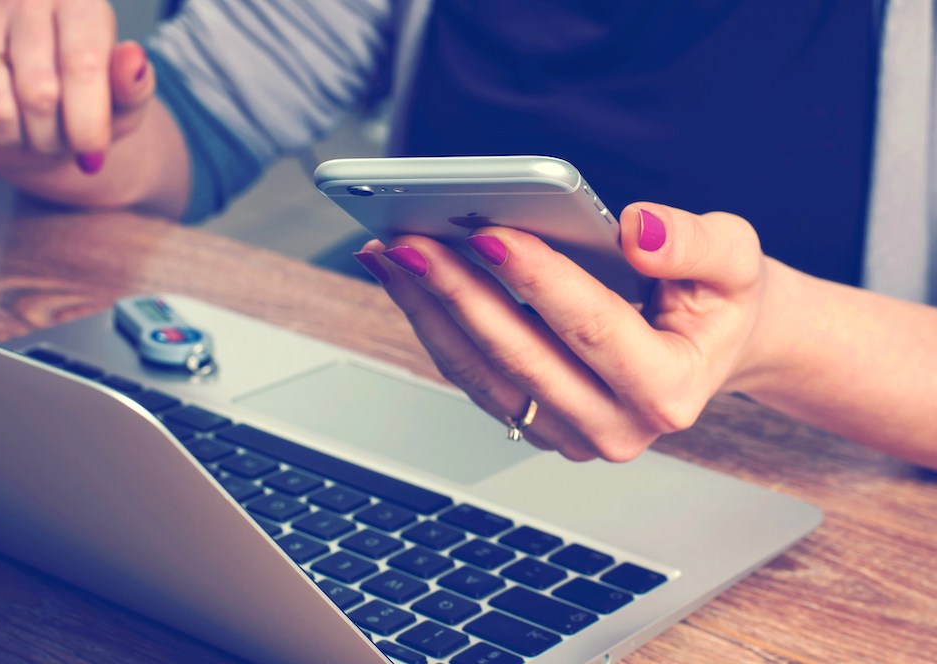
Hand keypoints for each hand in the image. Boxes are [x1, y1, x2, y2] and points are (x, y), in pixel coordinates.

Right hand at [0, 0, 153, 173]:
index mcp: (80, 3)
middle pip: (38, 93)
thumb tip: (133, 58)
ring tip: (28, 132)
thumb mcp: (124, 104)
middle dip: (53, 137)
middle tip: (59, 140)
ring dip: (16, 140)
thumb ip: (133, 87)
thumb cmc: (87, 105)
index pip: (81, 64)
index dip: (87, 121)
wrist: (36, 113)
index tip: (93, 153)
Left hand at [355, 204, 768, 461]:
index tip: (489, 233)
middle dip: (460, 294)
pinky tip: (408, 280)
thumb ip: (696, 244)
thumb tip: (637, 231)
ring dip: (430, 312)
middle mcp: (616, 427)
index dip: (538, 280)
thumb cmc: (718, 301)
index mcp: (670, 390)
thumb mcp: (736, 260)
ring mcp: (570, 434)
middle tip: (411, 242)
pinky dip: (436, 325)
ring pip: (482, 374)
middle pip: (521, 357)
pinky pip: (474, 377)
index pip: (592, 329)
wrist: (707, 345)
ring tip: (393, 254)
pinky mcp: (537, 423)